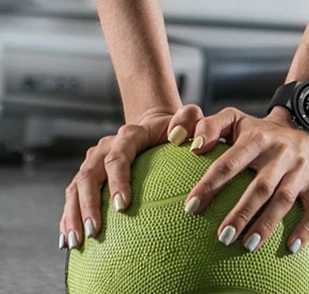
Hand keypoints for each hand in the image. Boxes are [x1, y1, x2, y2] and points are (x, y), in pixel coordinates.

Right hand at [58, 103, 203, 250]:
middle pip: (89, 174)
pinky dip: (67, 217)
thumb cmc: (178, 128)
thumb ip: (189, 119)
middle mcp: (106, 146)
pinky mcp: (87, 175)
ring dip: (73, 214)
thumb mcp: (190, 118)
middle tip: (94, 231)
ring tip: (77, 242)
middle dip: (88, 204)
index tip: (122, 206)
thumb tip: (177, 136)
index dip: (117, 180)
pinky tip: (68, 240)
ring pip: (75, 186)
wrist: (156, 127)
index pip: (118, 156)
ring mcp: (94, 160)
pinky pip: (72, 196)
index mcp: (130, 134)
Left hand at [181, 105, 308, 254]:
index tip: (191, 207)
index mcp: (258, 138)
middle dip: (242, 212)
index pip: (231, 162)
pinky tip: (291, 247)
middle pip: (261, 186)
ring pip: (285, 199)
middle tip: (223, 236)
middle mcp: (282, 152)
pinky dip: (305, 229)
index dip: (210, 184)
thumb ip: (211, 125)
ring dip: (267, 224)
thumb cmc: (263, 130)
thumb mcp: (237, 119)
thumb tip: (194, 146)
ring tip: (248, 245)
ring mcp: (302, 168)